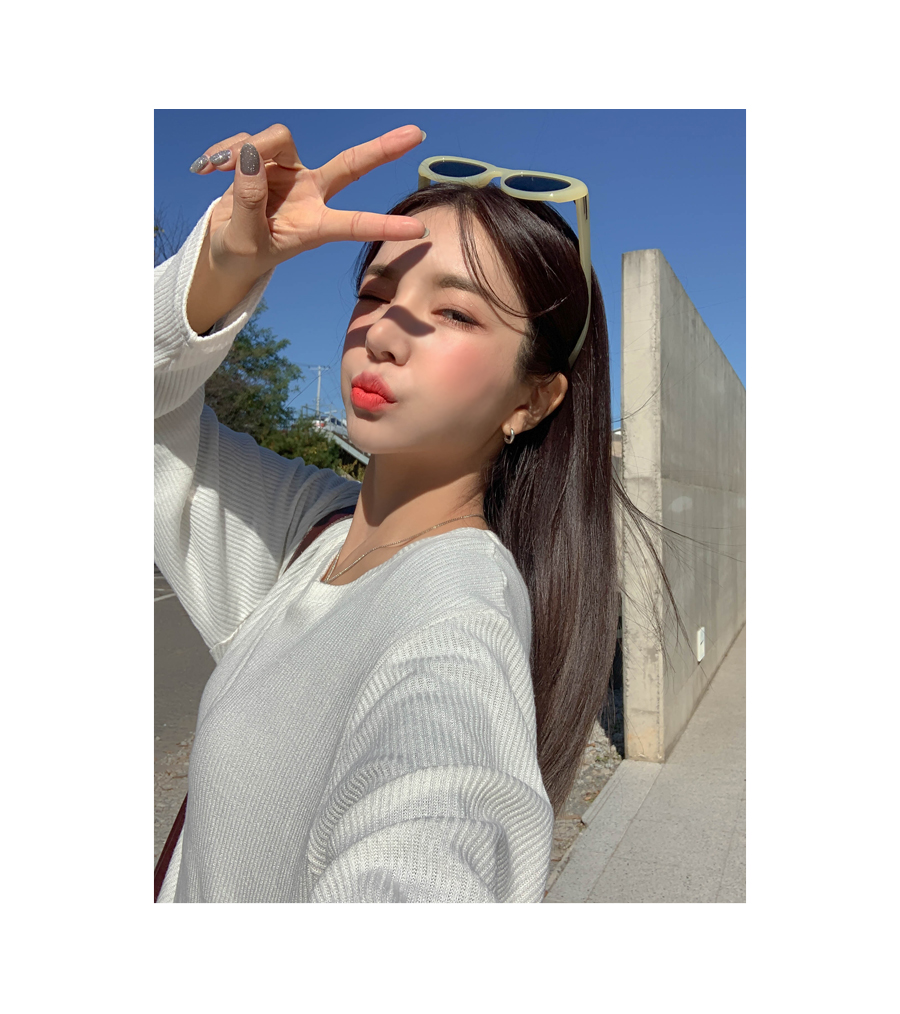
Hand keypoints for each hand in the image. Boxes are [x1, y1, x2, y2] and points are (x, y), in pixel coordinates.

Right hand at [185, 123, 426, 333]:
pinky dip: (224, 151)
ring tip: (219, 171)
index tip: (418, 230)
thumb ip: (249, 203)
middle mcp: (310, 194)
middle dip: (383, 149)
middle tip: (417, 134)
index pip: (354, 224)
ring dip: (249, 147)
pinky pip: (247, 141)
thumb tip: (250, 158)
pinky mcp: (266, 158)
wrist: (224, 249)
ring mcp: (290, 173)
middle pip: (350, 165)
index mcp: (315, 226)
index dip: (384, 226)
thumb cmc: (243, 253)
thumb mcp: (246, 241)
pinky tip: (206, 170)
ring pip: (279, 139)